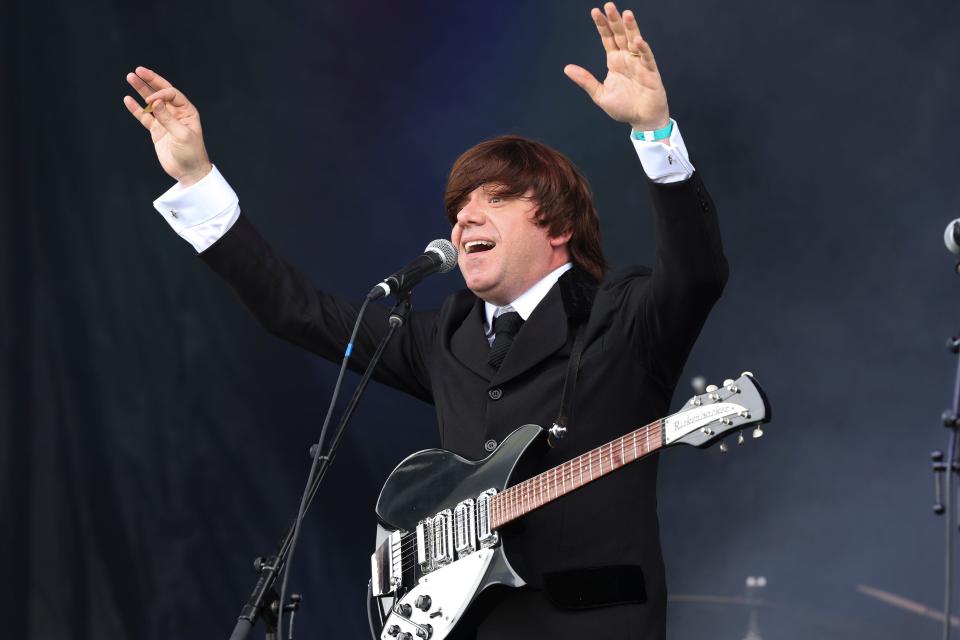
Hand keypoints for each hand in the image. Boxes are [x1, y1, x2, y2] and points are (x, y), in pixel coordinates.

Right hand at [123, 66, 211, 185]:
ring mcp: (165, 121)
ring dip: (141, 90)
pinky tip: (127, 99)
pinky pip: (144, 116)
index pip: (172, 94)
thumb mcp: (181, 136)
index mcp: (187, 111)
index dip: (160, 94)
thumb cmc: (191, 153)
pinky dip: (136, 108)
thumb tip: (154, 102)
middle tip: (138, 70)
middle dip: (150, 81)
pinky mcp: (157, 130)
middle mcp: (176, 113)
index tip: (150, 102)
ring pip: (151, 102)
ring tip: (130, 77)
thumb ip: (168, 119)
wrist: (188, 171)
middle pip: (162, 92)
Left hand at [564, 3, 669, 131]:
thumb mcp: (600, 94)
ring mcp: (639, 63)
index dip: (602, 26)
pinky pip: (647, 58)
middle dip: (614, 21)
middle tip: (609, 6)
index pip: (607, 39)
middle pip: (620, 35)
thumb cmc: (624, 107)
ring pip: (635, 41)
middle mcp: (627, 58)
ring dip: (631, 28)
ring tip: (626, 14)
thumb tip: (567, 68)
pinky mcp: (650, 72)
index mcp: (615, 61)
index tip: (595, 12)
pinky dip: (642, 49)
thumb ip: (586, 80)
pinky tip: (637, 40)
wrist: (642, 120)